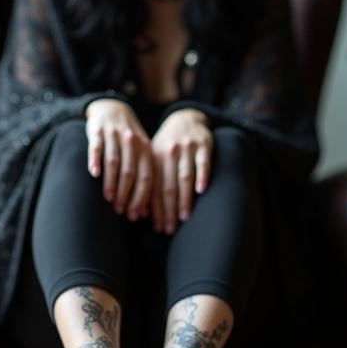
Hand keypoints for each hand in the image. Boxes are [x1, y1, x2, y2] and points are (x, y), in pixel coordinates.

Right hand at [85, 99, 152, 219]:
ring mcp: (114, 135)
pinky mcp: (97, 130)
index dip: (140, 198)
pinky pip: (97, 147)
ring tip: (108, 199)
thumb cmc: (128, 140)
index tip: (134, 215)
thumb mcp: (140, 154)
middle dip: (126, 194)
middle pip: (130, 172)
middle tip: (120, 211)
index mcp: (145, 149)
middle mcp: (131, 141)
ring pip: (114, 162)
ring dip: (111, 182)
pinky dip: (95, 160)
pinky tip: (94, 175)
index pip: (146, 177)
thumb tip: (145, 212)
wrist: (112, 108)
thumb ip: (144, 179)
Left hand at [150, 109, 211, 233]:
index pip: (152, 187)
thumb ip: (149, 182)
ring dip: (184, 198)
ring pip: (184, 177)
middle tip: (169, 229)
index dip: (154, 208)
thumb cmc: (167, 147)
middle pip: (167, 185)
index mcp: (154, 158)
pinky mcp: (204, 145)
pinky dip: (201, 176)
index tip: (157, 227)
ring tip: (184, 217)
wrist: (185, 119)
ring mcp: (186, 148)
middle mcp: (168, 153)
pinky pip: (203, 163)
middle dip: (168, 209)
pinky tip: (201, 191)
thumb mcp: (154, 158)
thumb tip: (143, 212)